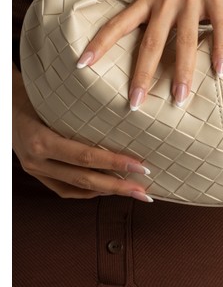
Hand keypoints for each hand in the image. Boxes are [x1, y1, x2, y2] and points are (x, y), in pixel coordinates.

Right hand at [12, 66, 151, 200]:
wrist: (4, 104)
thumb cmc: (32, 95)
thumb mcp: (53, 100)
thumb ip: (80, 113)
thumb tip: (123, 117)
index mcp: (41, 141)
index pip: (85, 157)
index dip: (115, 164)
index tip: (141, 166)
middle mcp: (37, 160)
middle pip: (85, 179)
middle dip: (118, 187)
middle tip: (144, 190)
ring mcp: (36, 170)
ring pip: (77, 188)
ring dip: (108, 192)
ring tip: (133, 191)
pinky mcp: (37, 175)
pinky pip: (66, 191)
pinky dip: (89, 192)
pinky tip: (108, 189)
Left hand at [77, 0, 222, 108]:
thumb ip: (152, 17)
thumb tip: (142, 53)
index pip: (119, 23)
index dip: (100, 43)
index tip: (81, 64)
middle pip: (151, 41)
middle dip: (142, 74)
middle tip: (135, 103)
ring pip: (186, 39)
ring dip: (182, 71)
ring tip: (179, 99)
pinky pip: (220, 26)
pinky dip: (220, 49)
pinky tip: (220, 73)